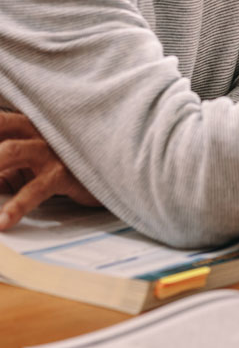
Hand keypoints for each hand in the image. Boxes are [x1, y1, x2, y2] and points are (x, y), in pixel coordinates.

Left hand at [0, 111, 99, 229]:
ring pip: (8, 152)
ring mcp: (50, 150)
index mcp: (24, 124)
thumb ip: (6, 166)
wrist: (117, 168)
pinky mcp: (64, 173)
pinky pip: (35, 189)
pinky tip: (2, 223)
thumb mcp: (30, 162)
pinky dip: (15, 206)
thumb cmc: (68, 164)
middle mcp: (36, 131)